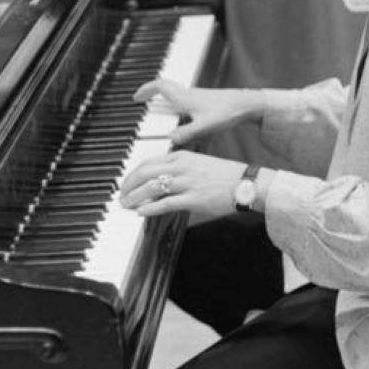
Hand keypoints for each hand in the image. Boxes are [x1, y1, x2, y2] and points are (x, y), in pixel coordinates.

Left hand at [120, 150, 245, 219]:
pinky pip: (165, 203)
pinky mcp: (193, 199)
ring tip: (127, 205)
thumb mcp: (199, 163)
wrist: (247, 183)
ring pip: (151, 188)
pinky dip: (149, 208)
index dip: (133, 175)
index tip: (126, 184)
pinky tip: (141, 212)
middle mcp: (182, 167)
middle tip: (121, 196)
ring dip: (134, 198)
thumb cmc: (225, 175)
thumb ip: (179, 168)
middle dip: (128, 186)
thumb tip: (160, 182)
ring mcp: (187, 183)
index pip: (148, 163)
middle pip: (144, 173)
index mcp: (182, 156)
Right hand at [133, 80, 262, 145]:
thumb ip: (186, 134)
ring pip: (176, 93)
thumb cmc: (228, 112)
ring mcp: (198, 97)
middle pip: (166, 87)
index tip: (136, 98)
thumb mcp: (204, 127)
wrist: (248, 105)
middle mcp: (190, 95)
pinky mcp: (206, 102)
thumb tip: (169, 139)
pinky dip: (177, 106)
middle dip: (152, 93)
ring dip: (164, 99)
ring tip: (157, 110)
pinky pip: (185, 100)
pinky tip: (181, 118)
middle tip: (143, 101)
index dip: (146, 90)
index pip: (160, 86)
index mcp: (185, 98)